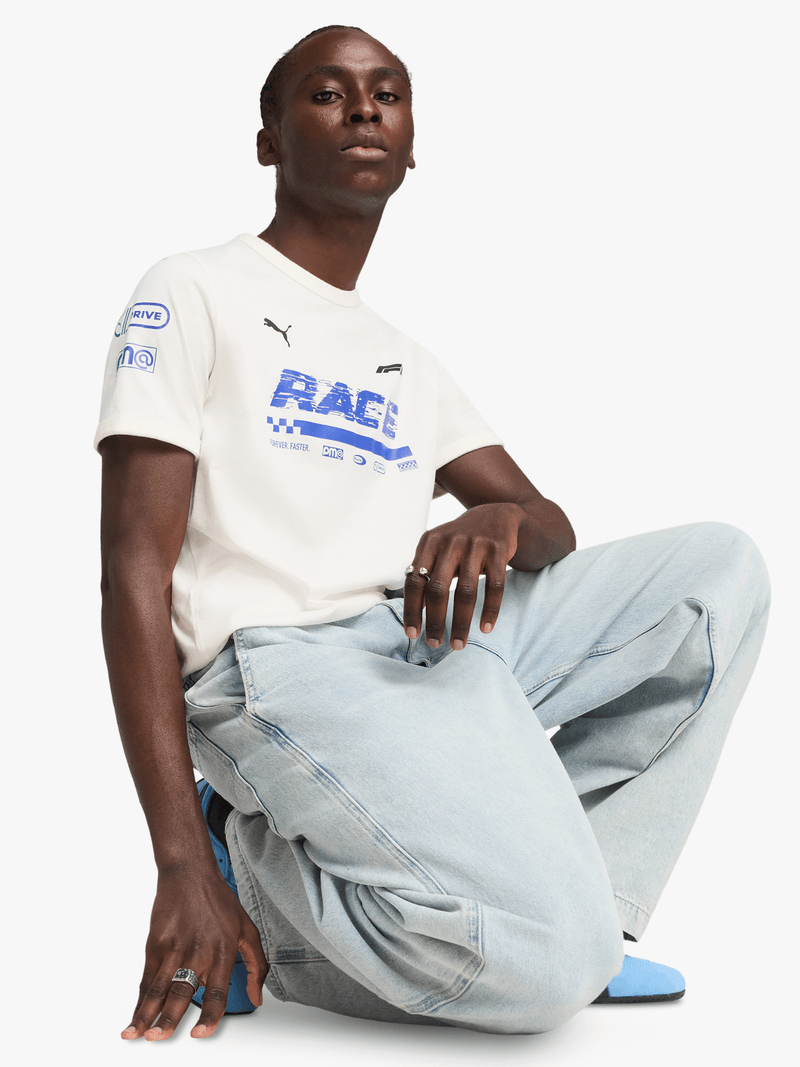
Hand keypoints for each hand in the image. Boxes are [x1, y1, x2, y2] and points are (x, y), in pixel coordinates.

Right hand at [122, 866, 267, 1040]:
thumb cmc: (219, 901)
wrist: (190, 873)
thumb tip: (257, 997)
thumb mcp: (248, 929)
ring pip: (159, 988)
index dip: (209, 1017)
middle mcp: (198, 952)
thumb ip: (256, 966)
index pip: (216, 992)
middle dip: (169, 1020)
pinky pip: (148, 978)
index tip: (201, 1034)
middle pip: (182, 993)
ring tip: (140, 1033)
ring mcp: (174, 948)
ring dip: (147, 1014)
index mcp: (222, 951)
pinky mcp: (156, 944)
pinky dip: (141, 999)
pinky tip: (136, 1015)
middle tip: (159, 1038)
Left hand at [403, 503, 523, 649]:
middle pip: (438, 589)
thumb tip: (415, 610)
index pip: (414, 581)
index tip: (412, 633)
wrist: (498, 515)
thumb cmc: (462, 540)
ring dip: (461, 623)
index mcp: (430, 543)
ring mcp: (475, 545)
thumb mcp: (439, 548)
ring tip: (458, 644)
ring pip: (466, 592)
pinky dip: (490, 611)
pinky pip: (495, 587)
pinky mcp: (498, 551)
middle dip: (435, 621)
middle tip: (434, 643)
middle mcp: (450, 543)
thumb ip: (426, 572)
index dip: (412, 610)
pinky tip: (485, 628)